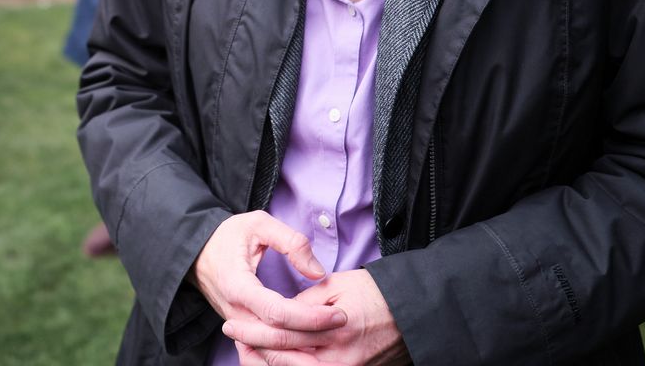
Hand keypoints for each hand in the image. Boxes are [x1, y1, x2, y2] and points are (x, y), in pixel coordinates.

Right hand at [191, 212, 345, 358]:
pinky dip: (286, 354)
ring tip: (330, 336)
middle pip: (277, 338)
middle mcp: (235, 313)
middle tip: (342, 321)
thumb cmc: (227, 236)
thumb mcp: (258, 223)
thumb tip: (318, 271)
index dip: (310, 317)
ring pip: (270, 351)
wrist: (196, 252)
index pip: (277, 313)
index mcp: (237, 285)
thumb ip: (290, 241)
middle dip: (313, 335)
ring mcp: (236, 325)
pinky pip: (263, 352)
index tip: (337, 313)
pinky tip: (308, 347)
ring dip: (301, 350)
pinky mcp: (240, 332)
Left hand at [223, 269, 409, 365]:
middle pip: (284, 356)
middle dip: (253, 348)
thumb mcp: (338, 287)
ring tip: (247, 352)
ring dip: (267, 364)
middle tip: (232, 337)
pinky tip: (274, 362)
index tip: (233, 322)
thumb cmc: (374, 293)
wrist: (412, 315)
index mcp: (333, 326)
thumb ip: (305, 302)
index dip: (253, 328)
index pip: (282, 330)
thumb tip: (279, 313)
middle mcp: (338, 356)